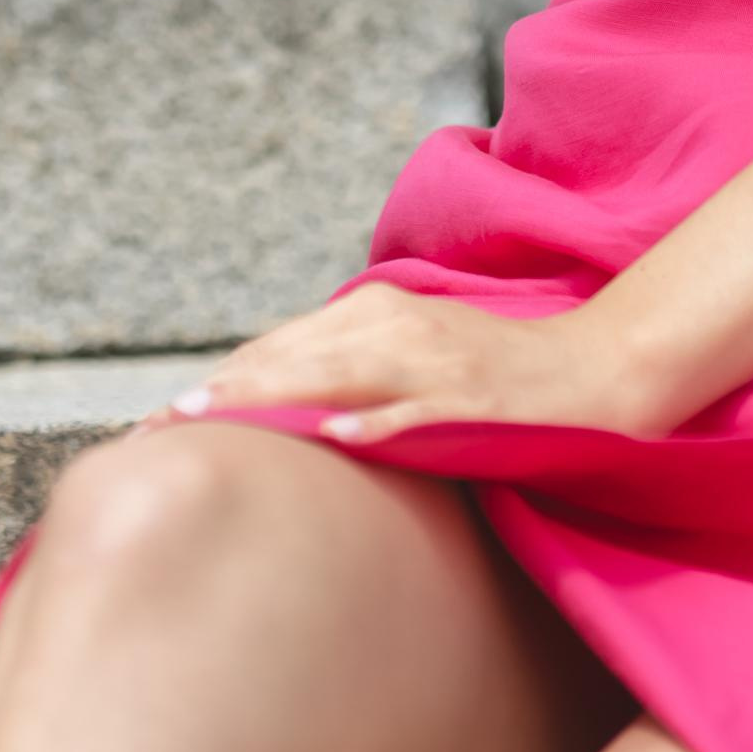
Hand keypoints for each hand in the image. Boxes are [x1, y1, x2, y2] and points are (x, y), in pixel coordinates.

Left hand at [123, 280, 674, 448]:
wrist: (599, 371)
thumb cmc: (499, 373)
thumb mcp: (414, 356)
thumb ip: (351, 368)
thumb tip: (278, 409)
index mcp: (381, 313)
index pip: (281, 346)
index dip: (219, 381)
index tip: (156, 420)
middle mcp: (401, 326)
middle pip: (294, 357)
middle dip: (222, 393)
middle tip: (153, 429)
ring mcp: (439, 362)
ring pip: (340, 374)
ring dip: (273, 398)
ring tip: (212, 423)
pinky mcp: (478, 399)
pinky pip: (418, 410)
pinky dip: (377, 421)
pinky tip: (336, 438)